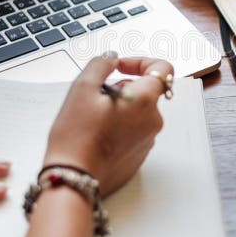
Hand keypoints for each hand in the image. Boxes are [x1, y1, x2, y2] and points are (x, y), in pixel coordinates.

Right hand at [43, 53, 171, 196]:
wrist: (73, 178)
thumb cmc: (76, 137)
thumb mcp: (82, 88)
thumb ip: (100, 64)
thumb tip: (111, 58)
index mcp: (145, 100)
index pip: (162, 68)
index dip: (140, 62)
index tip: (119, 67)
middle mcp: (153, 120)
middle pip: (146, 91)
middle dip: (123, 86)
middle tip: (96, 95)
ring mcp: (148, 140)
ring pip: (138, 112)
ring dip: (120, 107)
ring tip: (93, 117)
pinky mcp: (138, 156)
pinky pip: (134, 131)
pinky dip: (119, 126)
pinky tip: (97, 134)